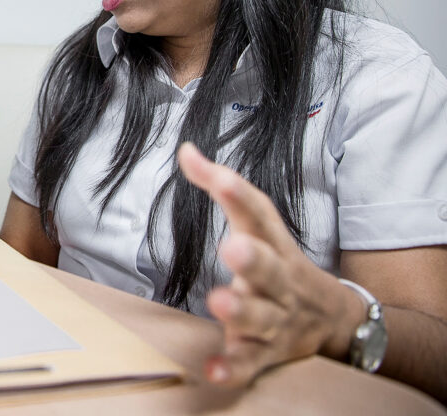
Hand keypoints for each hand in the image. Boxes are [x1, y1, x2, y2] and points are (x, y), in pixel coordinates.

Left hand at [177, 143, 363, 385]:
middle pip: (268, 269)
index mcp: (274, 244)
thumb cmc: (279, 264)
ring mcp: (275, 318)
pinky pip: (249, 362)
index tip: (217, 176)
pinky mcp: (265, 351)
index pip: (259, 214)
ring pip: (260, 316)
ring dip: (240, 310)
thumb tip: (185, 148)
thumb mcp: (257, 225)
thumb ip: (219, 185)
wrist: (334, 322)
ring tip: (218, 302)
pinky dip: (233, 367)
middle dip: (252, 259)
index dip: (239, 195)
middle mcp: (278, 281)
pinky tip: (214, 370)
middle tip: (232, 248)